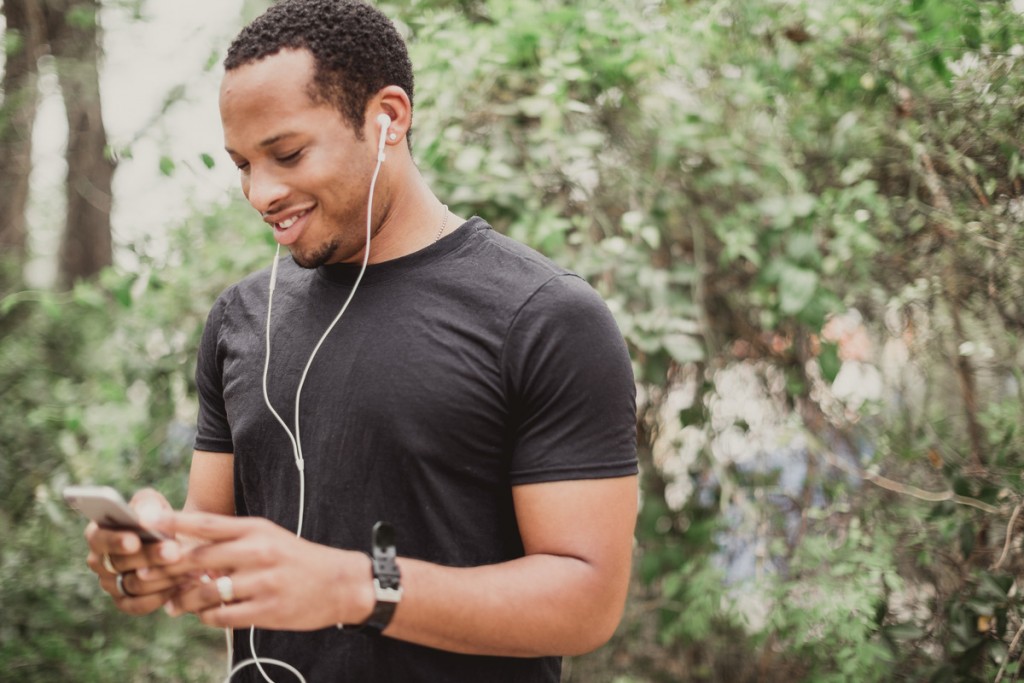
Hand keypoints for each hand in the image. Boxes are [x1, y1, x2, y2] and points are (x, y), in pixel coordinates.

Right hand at [84, 489, 184, 614]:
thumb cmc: (157, 518)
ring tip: (187, 566)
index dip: (115, 541)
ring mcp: (109, 584)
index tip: (134, 541)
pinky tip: (182, 583)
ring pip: (133, 584)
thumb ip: (147, 504)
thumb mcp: (153, 504)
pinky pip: (138, 605)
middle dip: (149, 556)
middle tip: (174, 551)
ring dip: (162, 576)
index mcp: (98, 534)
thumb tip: (143, 517)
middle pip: (119, 563)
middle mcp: (98, 562)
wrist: (173, 541)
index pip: (98, 539)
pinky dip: (161, 595)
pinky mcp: (125, 602)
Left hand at [163, 512, 374, 630]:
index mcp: (257, 530)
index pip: (207, 523)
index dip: (174, 523)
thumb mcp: (270, 537)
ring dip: (183, 601)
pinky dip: (207, 618)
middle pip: (197, 559)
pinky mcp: (267, 610)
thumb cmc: (298, 559)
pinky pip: (222, 617)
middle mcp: (258, 552)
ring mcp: (262, 582)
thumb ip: (233, 541)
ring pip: (204, 594)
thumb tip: (189, 551)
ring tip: (175, 605)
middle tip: (146, 577)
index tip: (147, 522)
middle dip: (166, 570)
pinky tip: (206, 615)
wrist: (341, 584)